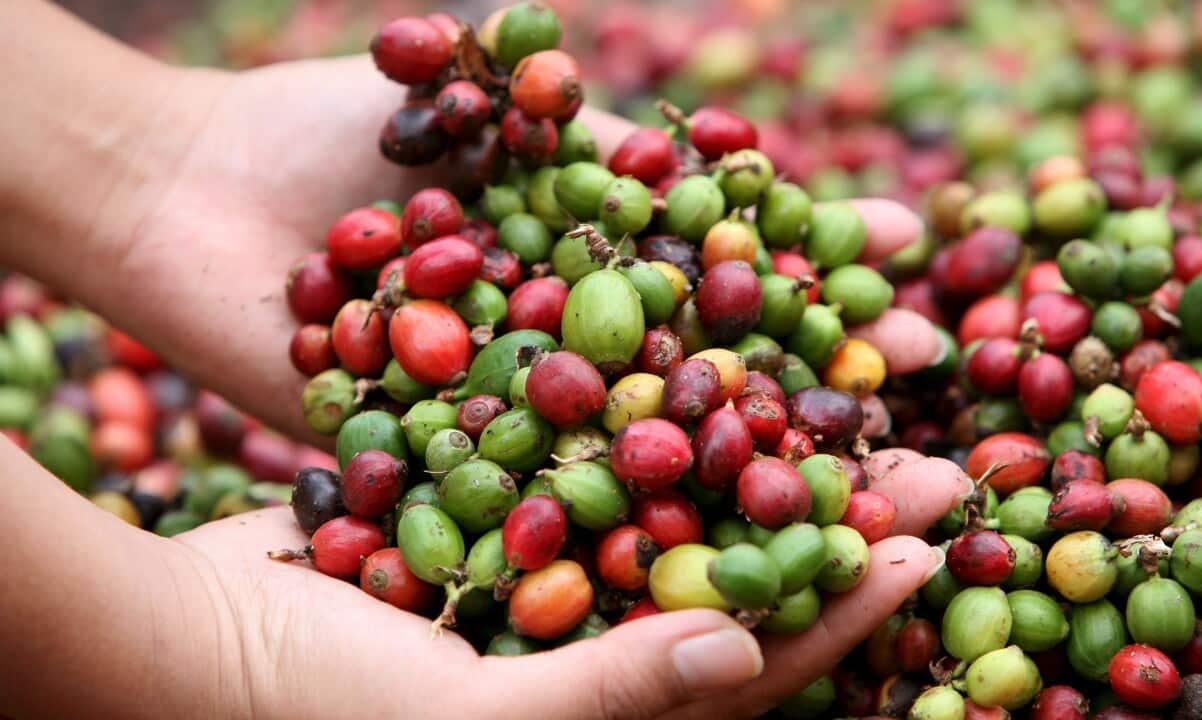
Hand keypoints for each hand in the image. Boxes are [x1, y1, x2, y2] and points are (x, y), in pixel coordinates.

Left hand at [2, 48, 921, 443]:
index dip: (810, 264)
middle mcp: (557, 349)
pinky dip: (633, 518)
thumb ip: (590, 139)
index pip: (721, 269)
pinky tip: (729, 537)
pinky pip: (547, 501)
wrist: (179, 196)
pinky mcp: (445, 475)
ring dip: (763, 460)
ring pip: (651, 451)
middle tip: (939, 380)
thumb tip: (738, 146)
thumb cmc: (323, 132)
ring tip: (876, 466)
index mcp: (572, 262)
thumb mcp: (482, 107)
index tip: (909, 256)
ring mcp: (508, 416)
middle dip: (821, 378)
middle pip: (709, 370)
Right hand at [170, 455, 964, 719]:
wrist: (177, 630)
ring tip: (834, 382)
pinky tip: (702, 356)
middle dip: (825, 517)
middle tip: (921, 450)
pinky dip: (652, 413)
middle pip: (736, 575)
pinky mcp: (505, 511)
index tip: (920, 543)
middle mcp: (596, 652)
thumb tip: (744, 645)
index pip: (749, 667)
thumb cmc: (301, 705)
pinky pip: (599, 461)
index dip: (838, 609)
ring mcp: (553, 578)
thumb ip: (608, 697)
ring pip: (680, 506)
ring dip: (754, 449)